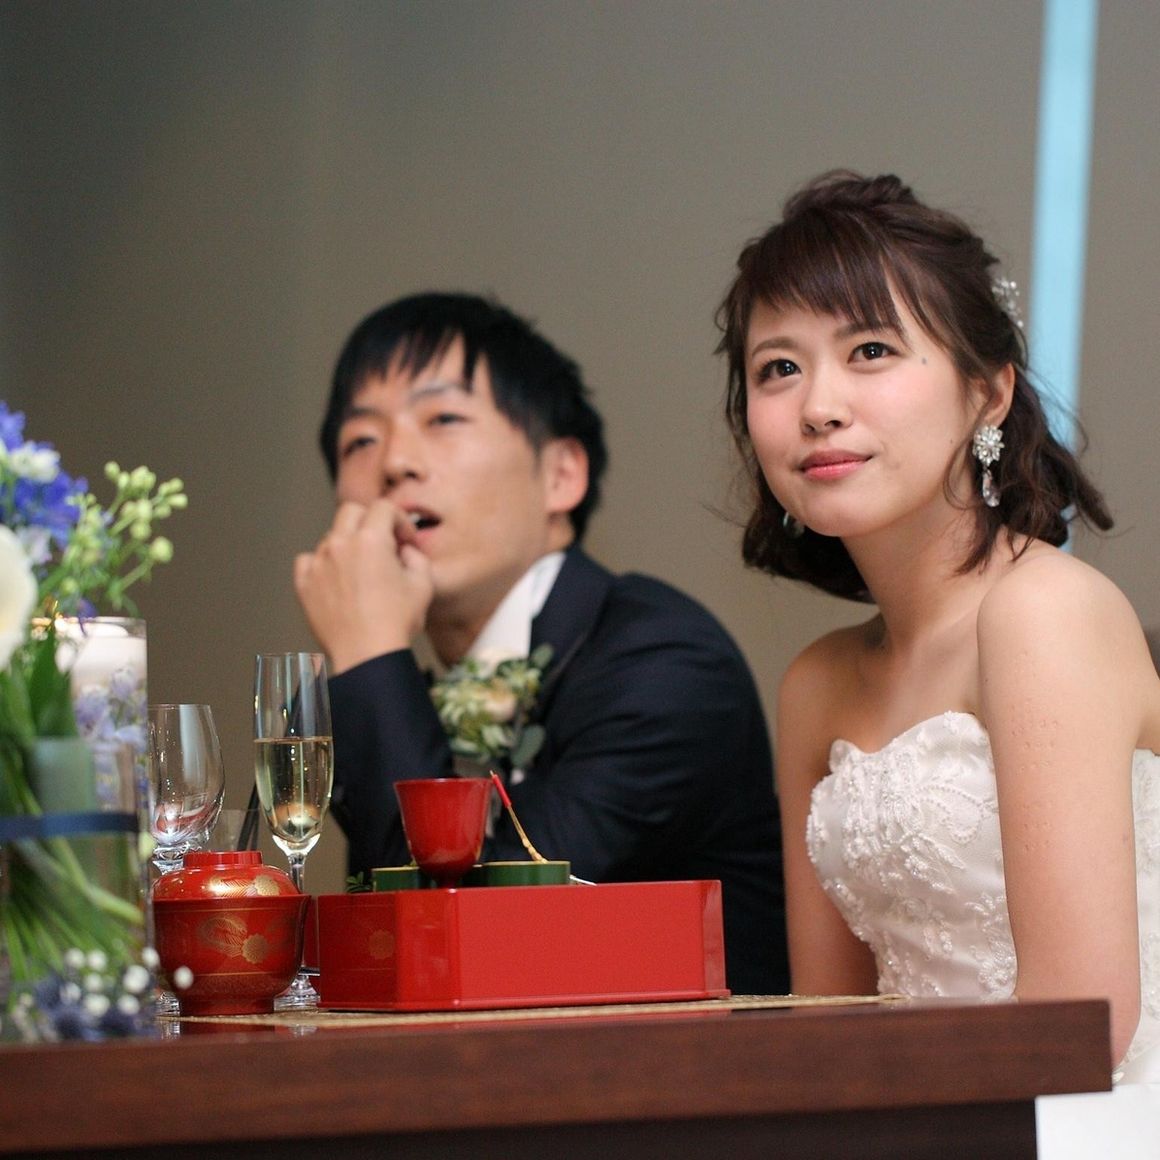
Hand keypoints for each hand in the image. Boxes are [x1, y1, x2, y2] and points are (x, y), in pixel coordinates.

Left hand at [293, 498, 433, 673]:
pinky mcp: (305, 584)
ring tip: (361, 569)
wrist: (367, 656)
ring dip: (347, 544)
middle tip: (382, 543)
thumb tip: (404, 551)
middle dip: (370, 521)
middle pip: (351, 511)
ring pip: (331, 537)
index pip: (384, 508)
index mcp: (371, 540)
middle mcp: (341, 545)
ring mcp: (319, 564)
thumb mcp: (424, 585)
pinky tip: (335, 578)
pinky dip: (321, 563)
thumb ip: (416, 557)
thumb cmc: (396, 623)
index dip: (399, 520)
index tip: (405, 539)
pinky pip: (308, 560)